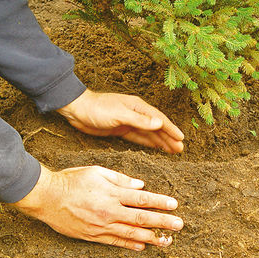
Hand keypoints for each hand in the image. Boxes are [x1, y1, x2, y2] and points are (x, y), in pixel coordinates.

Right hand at [13, 165, 183, 250]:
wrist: (46, 197)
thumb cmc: (72, 180)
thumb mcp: (98, 172)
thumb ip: (120, 179)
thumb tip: (140, 185)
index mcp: (112, 193)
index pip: (142, 199)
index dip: (160, 202)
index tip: (174, 205)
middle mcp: (109, 211)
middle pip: (141, 218)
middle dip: (162, 222)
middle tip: (179, 225)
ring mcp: (101, 226)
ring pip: (131, 233)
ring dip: (151, 237)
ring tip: (167, 240)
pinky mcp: (92, 236)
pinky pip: (115, 242)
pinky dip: (130, 244)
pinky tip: (142, 246)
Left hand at [57, 89, 183, 153]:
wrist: (77, 110)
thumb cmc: (97, 108)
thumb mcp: (119, 114)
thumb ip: (139, 120)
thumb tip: (160, 123)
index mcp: (138, 107)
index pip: (159, 119)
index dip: (171, 129)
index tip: (181, 138)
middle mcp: (136, 114)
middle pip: (156, 127)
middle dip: (169, 138)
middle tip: (180, 149)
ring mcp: (129, 122)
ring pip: (149, 134)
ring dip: (161, 142)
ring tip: (172, 150)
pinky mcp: (121, 130)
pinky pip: (138, 138)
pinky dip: (149, 143)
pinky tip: (156, 148)